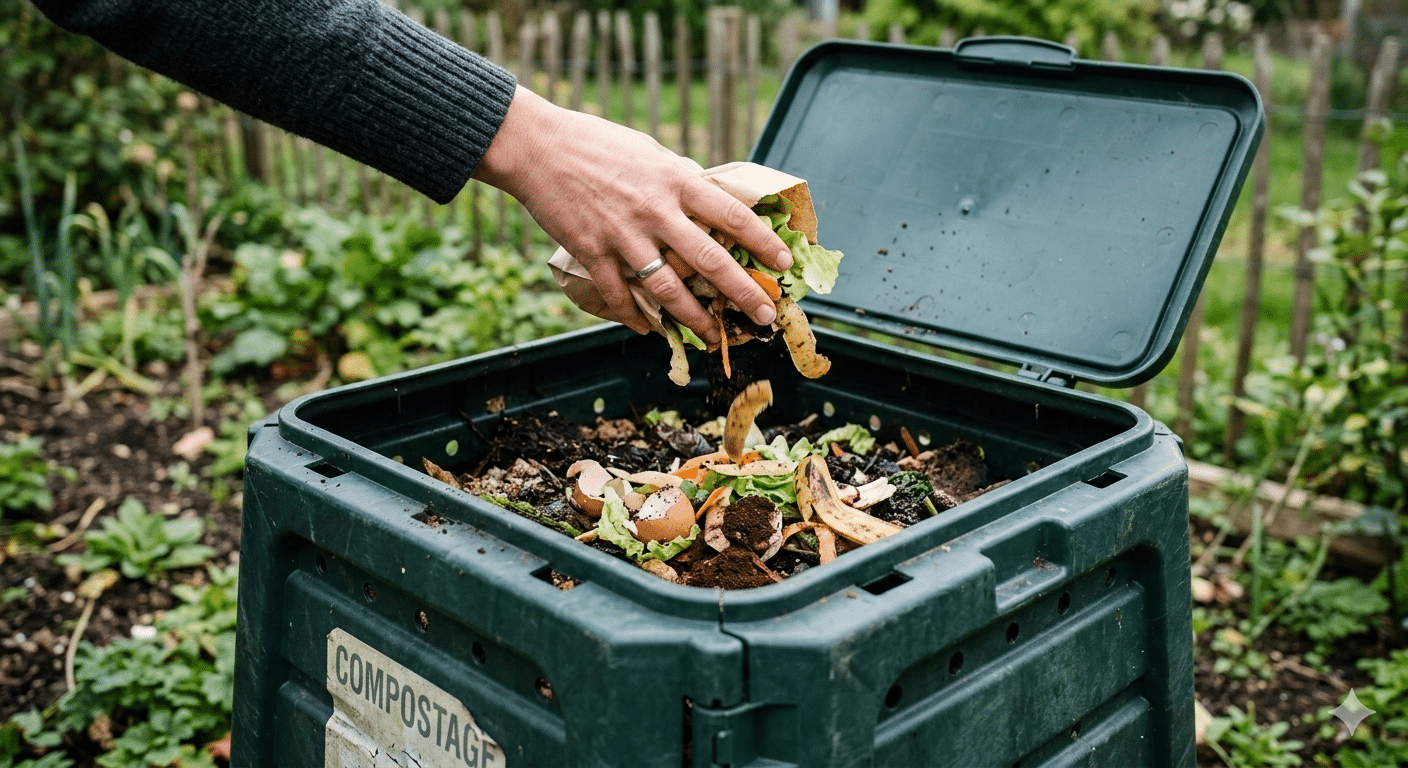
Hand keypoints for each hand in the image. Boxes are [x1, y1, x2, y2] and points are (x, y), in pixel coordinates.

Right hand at [473, 86, 792, 342]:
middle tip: (764, 315)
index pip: (732, 214)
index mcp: (675, 179)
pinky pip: (619, 294)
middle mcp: (655, 210)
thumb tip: (710, 196)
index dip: (763, 241)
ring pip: (667, 288)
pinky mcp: (592, 251)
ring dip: (693, 317)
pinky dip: (634, 316)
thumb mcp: (650, 152)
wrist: (537, 145)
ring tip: (711, 335)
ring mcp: (623, 235)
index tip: (783, 262)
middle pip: (709, 260)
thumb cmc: (596, 142)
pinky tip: (646, 330)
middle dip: (742, 292)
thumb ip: (679, 179)